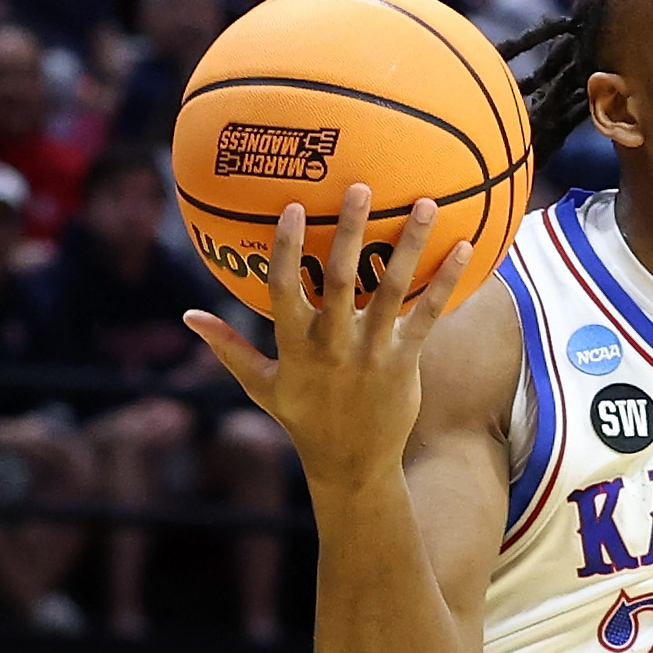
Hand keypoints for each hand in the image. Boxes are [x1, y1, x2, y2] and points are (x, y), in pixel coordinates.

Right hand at [183, 184, 471, 492]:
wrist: (351, 465)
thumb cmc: (303, 419)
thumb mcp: (260, 386)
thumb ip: (228, 347)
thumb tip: (188, 316)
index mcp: (296, 346)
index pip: (285, 289)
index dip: (287, 248)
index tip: (293, 206)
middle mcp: (334, 345)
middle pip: (341, 279)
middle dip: (350, 231)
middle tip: (360, 187)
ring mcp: (372, 353)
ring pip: (393, 290)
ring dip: (409, 244)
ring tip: (424, 203)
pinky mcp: (405, 363)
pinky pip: (429, 316)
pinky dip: (447, 281)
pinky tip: (465, 247)